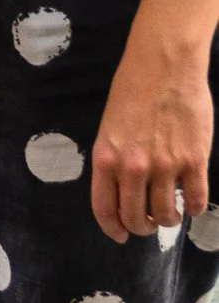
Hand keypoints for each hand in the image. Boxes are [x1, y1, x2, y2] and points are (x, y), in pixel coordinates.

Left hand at [91, 34, 212, 240]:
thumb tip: (123, 189)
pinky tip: (192, 204)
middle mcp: (133, 167)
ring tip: (170, 212)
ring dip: (168, 219)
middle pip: (136, 217)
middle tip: (147, 222)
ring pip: (166, 214)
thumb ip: (115, 159)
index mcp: (106, 157)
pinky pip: (197, 200)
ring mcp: (166, 166)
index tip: (120, 235)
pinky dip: (195, 208)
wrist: (163, 67)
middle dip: (141, 226)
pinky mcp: (195, 161)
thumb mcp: (109, 127)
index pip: (104, 208)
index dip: (112, 228)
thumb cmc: (131, 91)